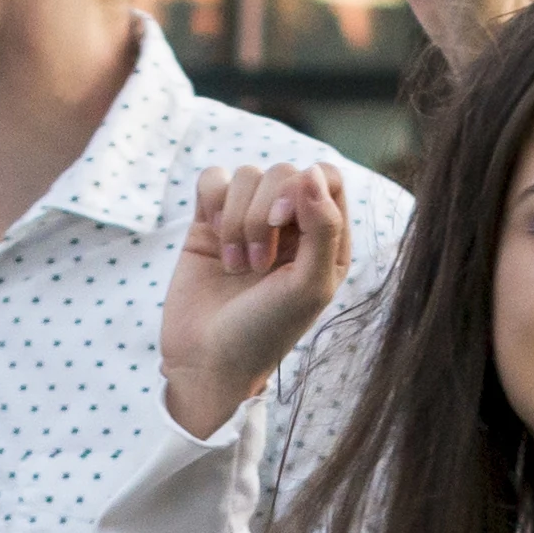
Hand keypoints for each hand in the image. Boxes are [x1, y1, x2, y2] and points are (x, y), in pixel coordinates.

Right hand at [164, 164, 351, 438]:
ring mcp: (248, 219)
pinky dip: (213, 204)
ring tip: (237, 267)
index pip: (326, 178)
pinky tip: (215, 241)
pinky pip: (213, 179)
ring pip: (247, 175)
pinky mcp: (210, 221)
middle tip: (259, 264)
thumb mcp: (309, 287)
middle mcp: (290, 224)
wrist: (207, 361)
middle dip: (265, 214)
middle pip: (283, 173)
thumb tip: (311, 171)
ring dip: (238, 220)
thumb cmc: (266, 332)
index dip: (304, 188)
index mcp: (324, 238)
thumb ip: (323, 227)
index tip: (284, 222)